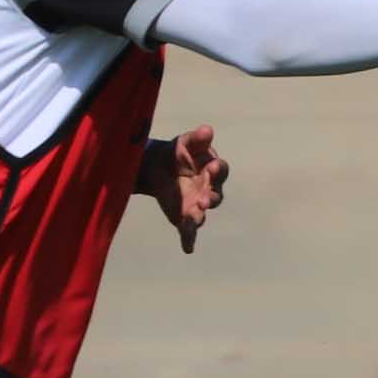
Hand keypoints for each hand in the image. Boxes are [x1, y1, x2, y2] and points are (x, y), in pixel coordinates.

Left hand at [146, 126, 229, 253]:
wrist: (157, 168)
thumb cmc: (177, 153)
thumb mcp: (184, 143)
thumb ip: (196, 138)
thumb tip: (207, 129)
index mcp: (212, 170)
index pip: (220, 171)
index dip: (217, 170)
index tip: (210, 168)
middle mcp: (209, 189)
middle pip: (215, 195)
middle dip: (211, 198)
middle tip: (204, 200)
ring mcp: (198, 205)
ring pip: (203, 214)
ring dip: (200, 217)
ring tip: (194, 218)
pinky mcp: (185, 217)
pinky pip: (189, 231)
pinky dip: (189, 240)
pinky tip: (187, 248)